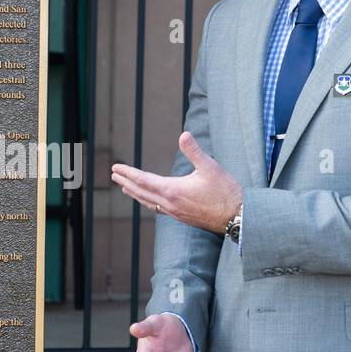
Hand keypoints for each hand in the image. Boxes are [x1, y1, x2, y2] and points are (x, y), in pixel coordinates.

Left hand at [111, 132, 242, 233]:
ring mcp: (175, 212)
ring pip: (148, 202)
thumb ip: (194, 151)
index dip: (128, 173)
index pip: (143, 180)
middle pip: (141, 192)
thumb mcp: (210, 167)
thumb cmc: (225, 191)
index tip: (115, 168)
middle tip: (114, 175)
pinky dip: (148, 202)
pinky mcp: (181, 217)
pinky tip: (150, 201)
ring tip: (125, 188)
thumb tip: (183, 134)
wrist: (236, 217)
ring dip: (135, 194)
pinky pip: (158, 209)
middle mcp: (170, 204)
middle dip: (126, 182)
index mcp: (173, 190)